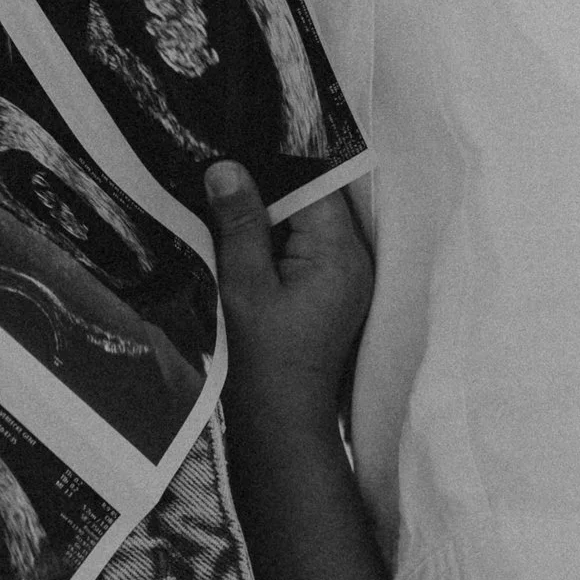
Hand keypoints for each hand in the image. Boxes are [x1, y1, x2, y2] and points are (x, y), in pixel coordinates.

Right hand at [205, 167, 371, 421]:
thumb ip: (240, 223)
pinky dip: (279, 245)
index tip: (234, 155)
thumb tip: (226, 168)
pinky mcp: (335, 295)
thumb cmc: (263, 361)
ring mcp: (348, 279)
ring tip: (229, 213)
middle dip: (271, 191)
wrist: (282, 423)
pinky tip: (246, 250)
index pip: (314, 183)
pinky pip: (308, 251)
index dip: (274, 165)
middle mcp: (355, 261)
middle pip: (315, 201)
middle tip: (223, 182)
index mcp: (339, 254)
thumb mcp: (243, 285)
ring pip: (309, 225)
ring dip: (272, 220)